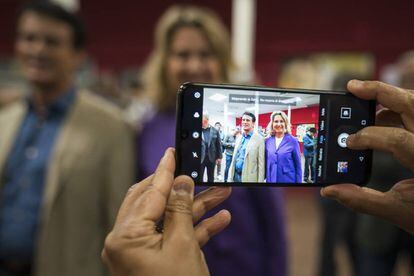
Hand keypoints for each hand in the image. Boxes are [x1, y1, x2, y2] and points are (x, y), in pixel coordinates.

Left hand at [102, 148, 231, 275]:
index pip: (149, 193)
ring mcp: (143, 251)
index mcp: (125, 236)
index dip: (165, 171)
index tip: (172, 152)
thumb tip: (182, 180)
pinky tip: (221, 218)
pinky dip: (197, 227)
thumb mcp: (182, 244)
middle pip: (158, 202)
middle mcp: (128, 241)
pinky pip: (176, 237)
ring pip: (171, 219)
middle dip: (185, 189)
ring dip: (197, 207)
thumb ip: (180, 208)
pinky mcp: (158, 259)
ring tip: (223, 193)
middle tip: (201, 172)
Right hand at [321, 80, 413, 234]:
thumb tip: (330, 190)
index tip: (349, 143)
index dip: (368, 137)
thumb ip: (362, 199)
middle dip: (379, 91)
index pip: (396, 139)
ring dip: (389, 99)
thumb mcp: (398, 211)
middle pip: (411, 103)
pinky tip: (381, 118)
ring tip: (362, 103)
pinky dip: (397, 110)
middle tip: (352, 87)